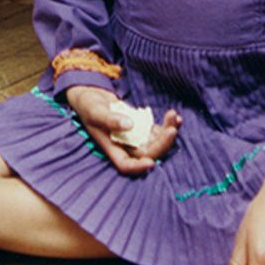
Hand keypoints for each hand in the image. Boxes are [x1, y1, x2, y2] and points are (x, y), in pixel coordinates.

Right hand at [63, 85, 180, 175]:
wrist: (93, 97)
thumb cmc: (89, 106)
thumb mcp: (96, 111)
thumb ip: (110, 119)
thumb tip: (130, 125)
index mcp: (112, 148)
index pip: (126, 165)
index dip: (138, 167)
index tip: (150, 163)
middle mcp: (126, 147)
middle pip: (147, 154)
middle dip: (162, 144)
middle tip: (172, 129)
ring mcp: (136, 138)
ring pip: (156, 143)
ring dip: (168, 133)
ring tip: (175, 117)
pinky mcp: (142, 127)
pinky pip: (158, 131)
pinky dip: (167, 125)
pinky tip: (175, 116)